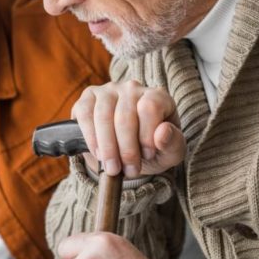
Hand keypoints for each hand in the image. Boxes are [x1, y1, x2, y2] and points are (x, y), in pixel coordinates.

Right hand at [71, 80, 185, 177]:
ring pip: (103, 116)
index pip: (150, 107)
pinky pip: (85, 115)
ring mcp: (108, 90)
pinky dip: (91, 139)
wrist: (128, 154)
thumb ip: (173, 143)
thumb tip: (163, 132)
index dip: (147, 136)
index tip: (147, 156)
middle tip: (129, 171)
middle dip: (126, 149)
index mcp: (157, 96)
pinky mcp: (88, 97)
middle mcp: (132, 88)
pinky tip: (98, 154)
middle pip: (124, 116)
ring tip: (112, 168)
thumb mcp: (170, 153)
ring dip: (108, 147)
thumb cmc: (153, 150)